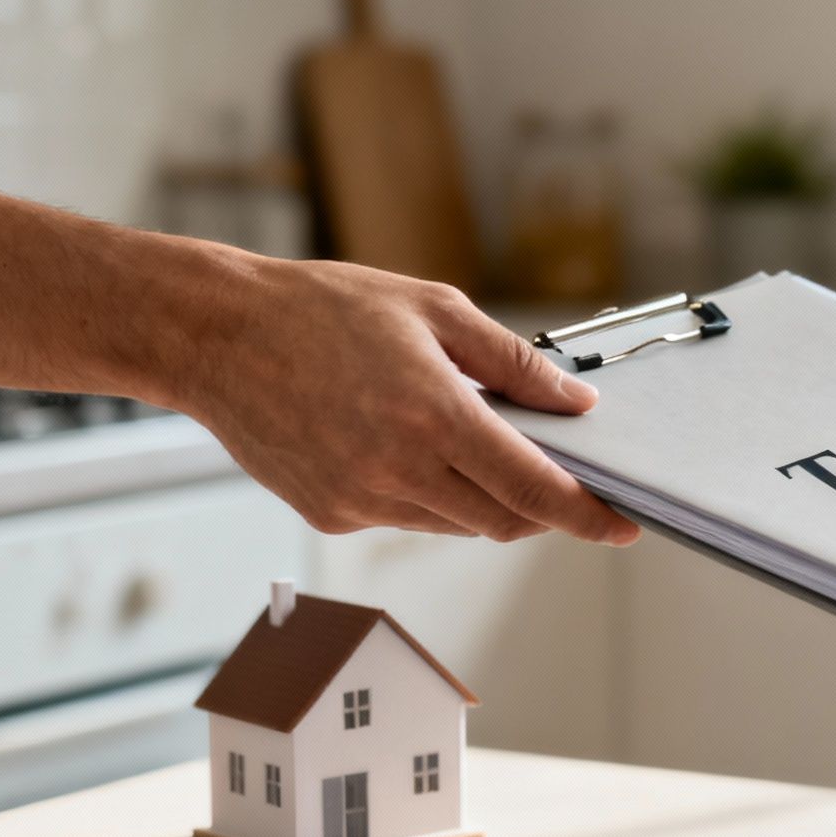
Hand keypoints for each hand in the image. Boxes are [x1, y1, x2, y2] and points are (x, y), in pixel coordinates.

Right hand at [173, 255, 640, 544]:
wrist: (213, 334)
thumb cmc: (320, 309)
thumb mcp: (433, 310)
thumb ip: (514, 363)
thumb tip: (577, 404)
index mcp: (435, 417)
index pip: (535, 490)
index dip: (587, 515)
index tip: (623, 526)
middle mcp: (399, 471)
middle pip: (503, 520)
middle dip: (539, 507)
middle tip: (554, 475)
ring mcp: (361, 501)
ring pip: (455, 524)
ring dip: (481, 498)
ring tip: (460, 439)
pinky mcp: (330, 515)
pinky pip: (405, 518)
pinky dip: (426, 494)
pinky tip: (399, 444)